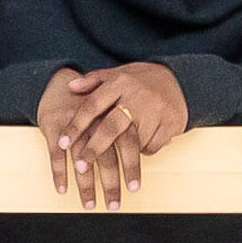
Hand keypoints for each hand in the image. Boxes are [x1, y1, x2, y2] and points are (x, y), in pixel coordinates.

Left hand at [36, 60, 193, 209]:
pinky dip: (144, 150)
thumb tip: (70, 86)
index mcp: (120, 83)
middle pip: (111, 127)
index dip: (76, 126)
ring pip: (132, 143)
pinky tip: (142, 146)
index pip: (92, 106)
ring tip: (121, 155)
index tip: (62, 144)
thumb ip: (93, 81)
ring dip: (124, 155)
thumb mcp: (117, 74)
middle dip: (94, 150)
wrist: (179, 79)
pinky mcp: (171, 123)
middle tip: (81, 168)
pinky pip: (151, 147)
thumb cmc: (141, 80)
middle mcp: (136, 96)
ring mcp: (156, 110)